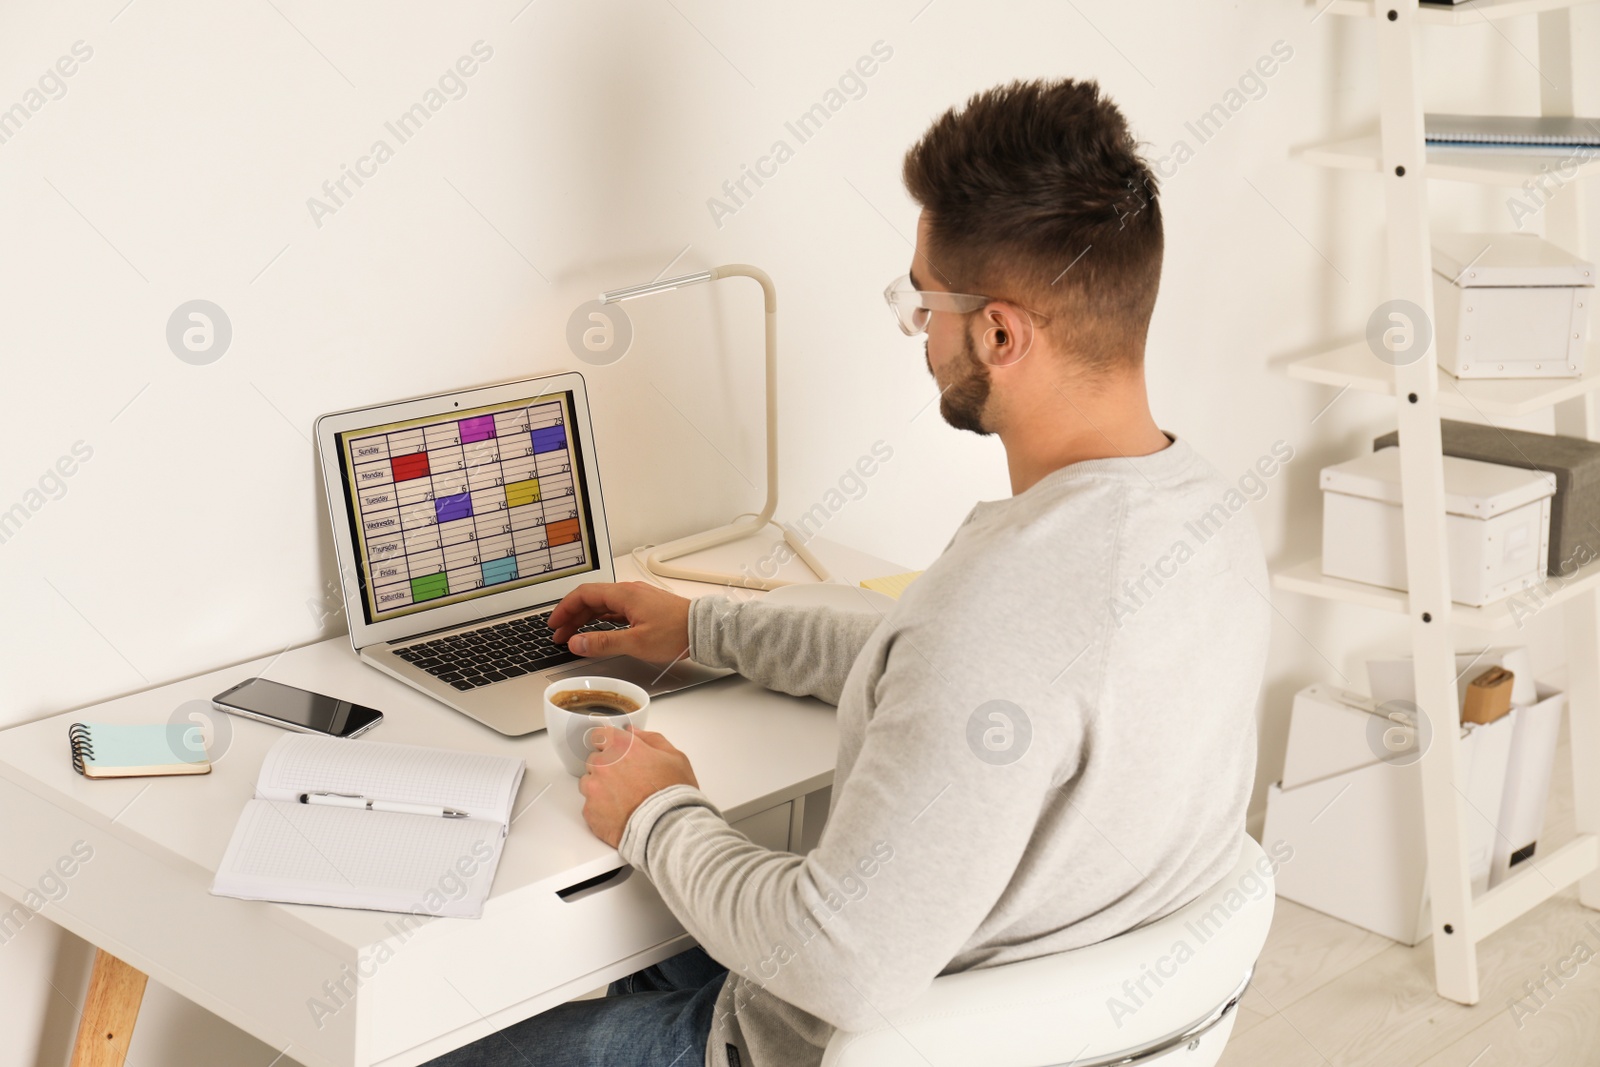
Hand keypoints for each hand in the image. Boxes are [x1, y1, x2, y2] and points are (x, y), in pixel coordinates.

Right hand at [549, 582, 691, 664]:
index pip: (583, 594)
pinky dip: (601, 619)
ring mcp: (638, 599)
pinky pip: (616, 609)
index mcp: (623, 594)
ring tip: (574, 634)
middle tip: (559, 634)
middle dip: (572, 616)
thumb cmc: (676, 633)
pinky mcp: (645, 607)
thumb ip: (603, 642)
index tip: (554, 624)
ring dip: (586, 618)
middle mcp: (629, 592)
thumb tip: (576, 642)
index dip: (564, 608)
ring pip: (603, 604)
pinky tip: (598, 630)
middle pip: (591, 598)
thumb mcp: (635, 642)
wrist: (703, 629)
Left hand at [578, 726, 698, 846]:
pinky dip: (601, 810)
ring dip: (600, 788)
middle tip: (626, 780)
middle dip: (606, 767)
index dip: (607, 743)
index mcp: (621, 746)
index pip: (599, 734)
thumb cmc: (673, 793)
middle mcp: (602, 764)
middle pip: (594, 760)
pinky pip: (590, 806)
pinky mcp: (589, 812)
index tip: (614, 750)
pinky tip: (619, 814)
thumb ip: (651, 739)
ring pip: (589, 783)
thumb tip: (634, 732)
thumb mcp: (674, 757)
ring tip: (623, 800)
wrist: (668, 828)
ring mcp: (593, 788)